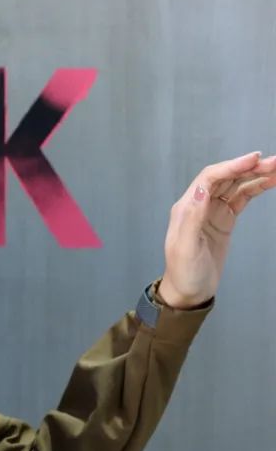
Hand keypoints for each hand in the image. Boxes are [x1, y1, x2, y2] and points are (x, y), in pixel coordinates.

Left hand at [158, 151, 275, 307]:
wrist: (190, 291)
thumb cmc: (184, 272)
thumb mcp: (185, 248)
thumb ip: (192, 219)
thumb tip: (200, 189)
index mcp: (187, 208)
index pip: (210, 178)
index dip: (232, 166)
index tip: (255, 159)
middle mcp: (199, 204)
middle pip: (226, 177)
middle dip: (249, 167)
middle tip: (275, 161)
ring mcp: (213, 210)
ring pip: (236, 185)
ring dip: (256, 174)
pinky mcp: (225, 218)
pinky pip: (242, 197)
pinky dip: (257, 187)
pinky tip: (271, 180)